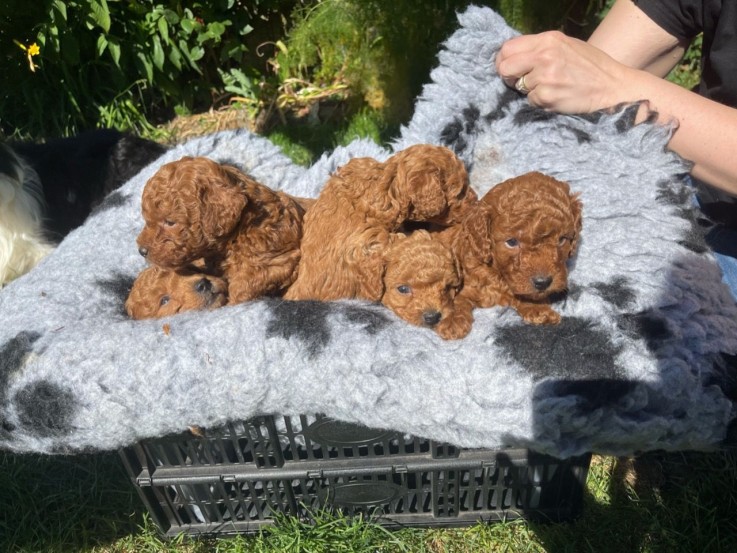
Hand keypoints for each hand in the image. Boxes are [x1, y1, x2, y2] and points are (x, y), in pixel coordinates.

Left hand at [495, 31, 635, 113]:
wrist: (612, 86)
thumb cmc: (590, 66)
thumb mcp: (565, 46)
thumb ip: (540, 48)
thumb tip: (514, 56)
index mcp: (548, 40)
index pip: (507, 48)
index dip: (503, 60)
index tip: (509, 68)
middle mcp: (544, 56)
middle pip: (504, 67)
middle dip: (508, 76)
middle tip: (520, 81)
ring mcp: (544, 77)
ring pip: (518, 86)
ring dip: (529, 90)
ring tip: (549, 87)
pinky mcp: (546, 97)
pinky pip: (530, 101)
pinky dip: (539, 101)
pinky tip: (556, 96)